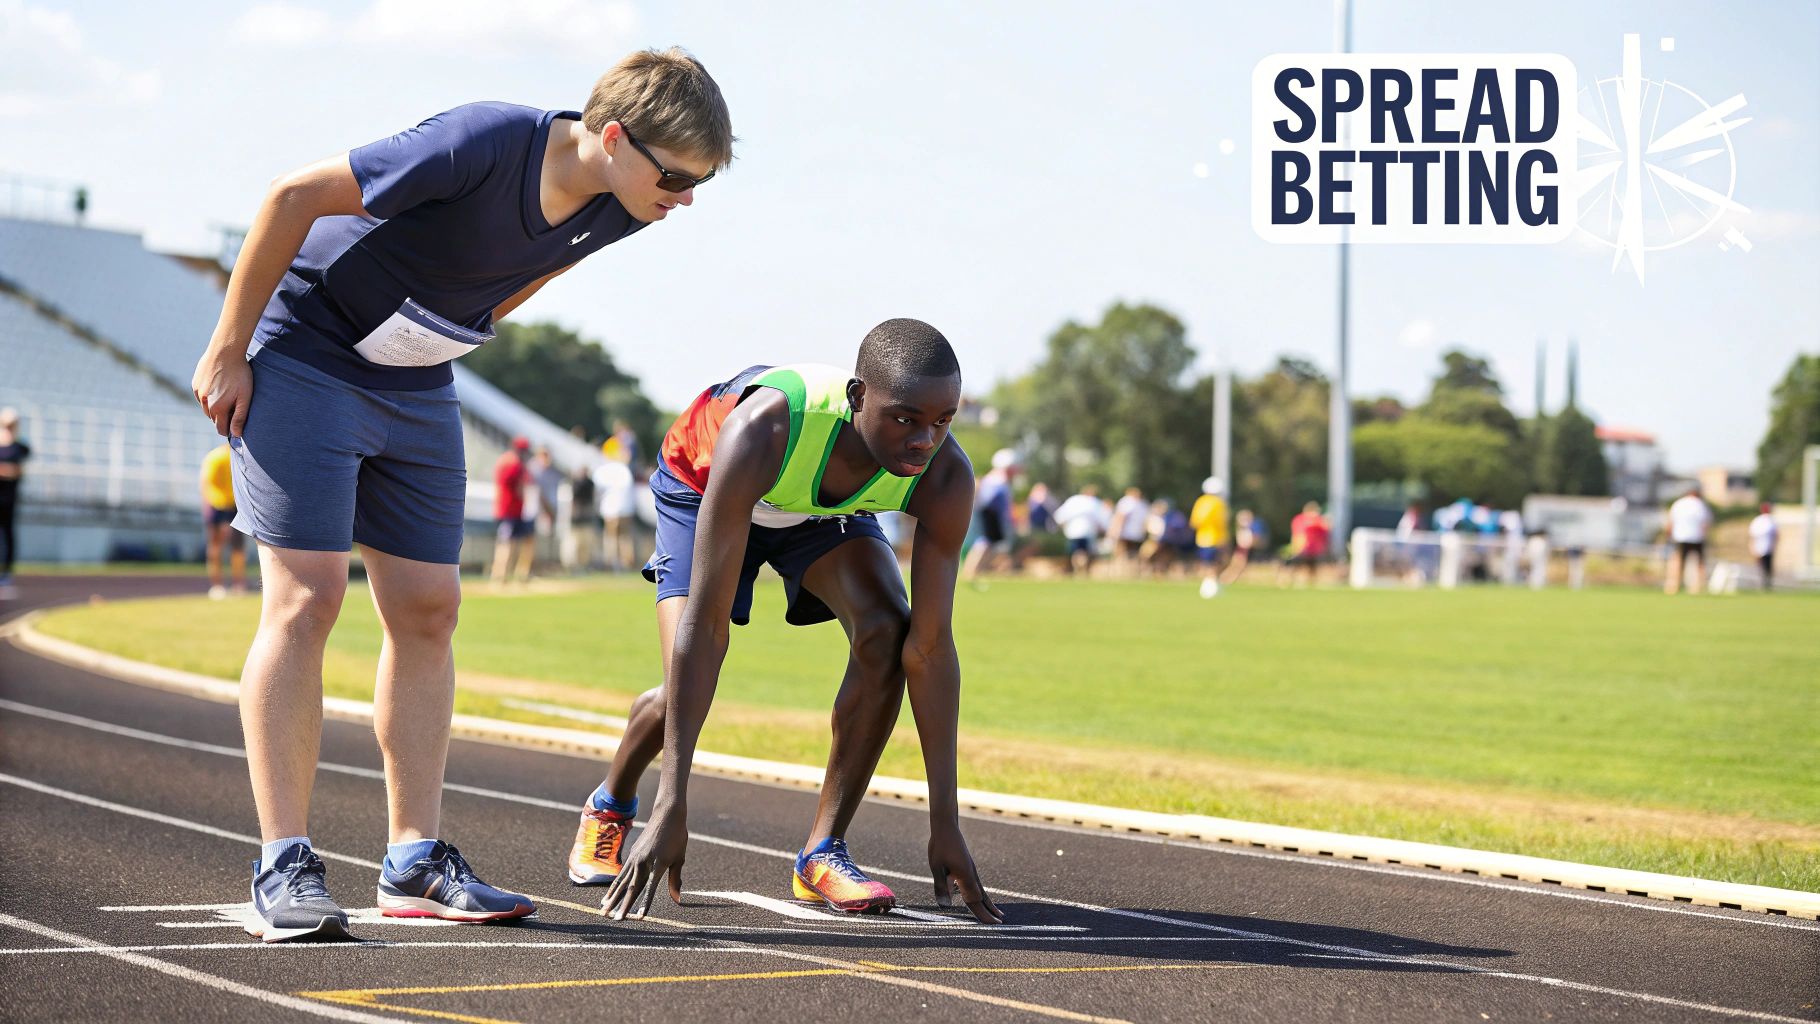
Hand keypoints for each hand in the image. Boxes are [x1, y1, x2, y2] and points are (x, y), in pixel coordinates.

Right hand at [192, 345, 252, 437]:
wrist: (225, 351)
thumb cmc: (239, 374)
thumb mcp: (245, 397)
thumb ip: (240, 416)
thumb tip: (237, 435)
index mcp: (217, 408)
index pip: (221, 429)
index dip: (229, 430)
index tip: (236, 428)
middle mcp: (204, 402)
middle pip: (214, 419)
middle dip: (223, 418)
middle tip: (235, 407)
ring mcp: (198, 392)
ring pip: (207, 408)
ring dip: (215, 407)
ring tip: (227, 396)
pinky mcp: (195, 383)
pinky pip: (202, 396)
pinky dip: (209, 396)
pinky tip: (218, 387)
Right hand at [601, 798, 686, 919]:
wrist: (666, 814)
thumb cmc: (677, 837)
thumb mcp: (679, 858)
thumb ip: (675, 880)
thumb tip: (678, 900)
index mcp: (659, 864)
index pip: (650, 888)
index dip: (645, 904)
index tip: (640, 918)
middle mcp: (644, 862)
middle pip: (632, 888)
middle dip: (623, 906)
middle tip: (615, 920)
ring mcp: (636, 858)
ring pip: (622, 883)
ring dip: (613, 898)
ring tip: (604, 911)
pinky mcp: (632, 855)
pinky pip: (621, 874)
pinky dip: (613, 887)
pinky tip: (606, 897)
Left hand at [929, 821, 1001, 923]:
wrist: (946, 827)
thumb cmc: (940, 846)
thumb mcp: (937, 867)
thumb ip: (941, 887)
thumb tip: (945, 906)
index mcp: (966, 876)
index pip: (975, 900)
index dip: (983, 914)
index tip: (993, 925)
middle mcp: (972, 875)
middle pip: (981, 898)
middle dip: (989, 912)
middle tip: (1000, 925)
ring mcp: (971, 870)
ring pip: (981, 891)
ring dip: (988, 904)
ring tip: (999, 914)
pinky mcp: (968, 867)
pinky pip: (977, 885)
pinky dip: (982, 895)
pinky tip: (981, 898)